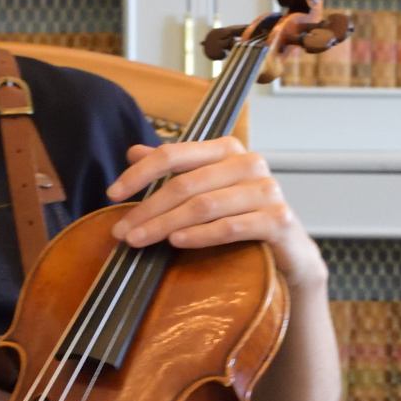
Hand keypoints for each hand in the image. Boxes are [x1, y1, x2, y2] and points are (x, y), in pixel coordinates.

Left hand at [105, 138, 327, 291]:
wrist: (288, 252)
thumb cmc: (242, 217)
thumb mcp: (204, 190)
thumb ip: (174, 170)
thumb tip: (133, 151)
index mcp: (227, 149)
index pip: (174, 154)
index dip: (139, 173)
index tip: (112, 194)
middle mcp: (249, 163)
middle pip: (185, 184)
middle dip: (147, 208)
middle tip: (121, 231)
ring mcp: (267, 190)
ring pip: (203, 206)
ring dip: (165, 225)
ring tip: (140, 241)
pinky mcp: (278, 219)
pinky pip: (230, 226)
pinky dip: (199, 235)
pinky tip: (176, 243)